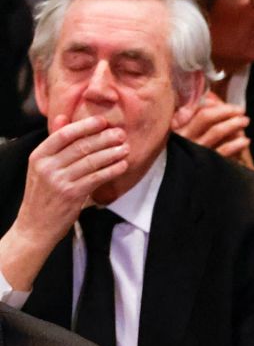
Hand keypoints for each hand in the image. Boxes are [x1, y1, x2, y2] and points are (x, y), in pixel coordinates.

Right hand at [0, 114, 128, 291]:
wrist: (36, 226)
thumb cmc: (43, 196)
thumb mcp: (42, 168)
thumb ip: (55, 145)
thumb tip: (64, 119)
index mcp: (38, 156)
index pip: (64, 134)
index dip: (85, 126)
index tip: (103, 121)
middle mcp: (47, 166)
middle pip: (80, 146)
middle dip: (103, 138)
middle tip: (120, 133)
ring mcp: (59, 180)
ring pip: (90, 161)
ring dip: (111, 153)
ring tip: (125, 148)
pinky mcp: (72, 194)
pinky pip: (96, 178)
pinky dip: (111, 170)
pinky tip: (122, 165)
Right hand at [174, 94, 253, 165]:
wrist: (183, 183)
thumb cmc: (188, 155)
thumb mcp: (186, 134)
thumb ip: (196, 119)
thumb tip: (212, 101)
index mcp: (177, 128)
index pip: (195, 110)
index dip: (213, 105)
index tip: (226, 105)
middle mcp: (184, 138)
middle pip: (206, 117)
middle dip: (226, 111)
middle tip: (241, 110)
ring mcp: (194, 151)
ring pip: (216, 132)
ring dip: (234, 124)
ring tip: (245, 121)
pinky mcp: (205, 164)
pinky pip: (224, 151)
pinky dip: (236, 144)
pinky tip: (245, 141)